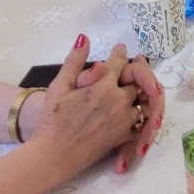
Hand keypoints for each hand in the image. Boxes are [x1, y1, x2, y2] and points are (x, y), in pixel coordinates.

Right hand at [23, 38, 147, 175]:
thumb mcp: (58, 87)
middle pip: (135, 79)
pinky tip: (133, 110)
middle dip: (134, 71)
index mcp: (103, 85)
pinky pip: (140, 121)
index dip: (119, 53)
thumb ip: (74, 62)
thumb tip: (84, 38)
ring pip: (141, 99)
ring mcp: (123, 119)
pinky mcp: (124, 136)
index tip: (119, 50)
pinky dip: (140, 115)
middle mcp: (118, 100)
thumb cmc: (52, 121)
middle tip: (133, 66)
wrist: (53, 156)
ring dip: (138, 93)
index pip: (119, 61)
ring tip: (133, 88)